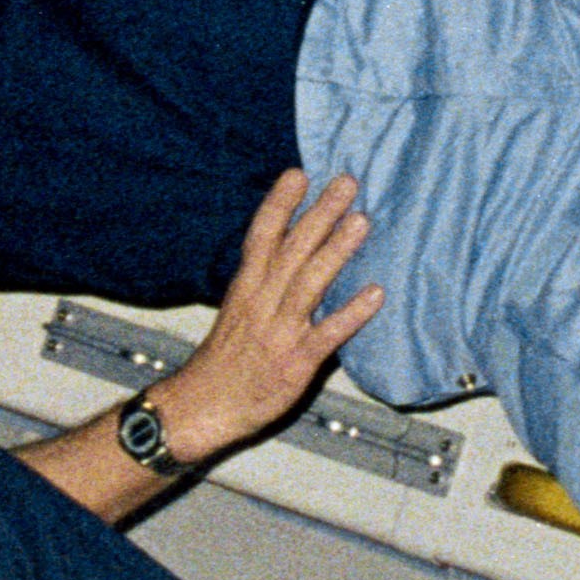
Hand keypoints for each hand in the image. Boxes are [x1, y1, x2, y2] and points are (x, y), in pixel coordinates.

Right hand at [146, 170, 382, 463]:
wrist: (205, 405)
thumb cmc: (224, 360)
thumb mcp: (238, 312)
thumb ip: (264, 285)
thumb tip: (294, 260)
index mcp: (245, 287)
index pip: (262, 235)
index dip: (280, 203)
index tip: (298, 174)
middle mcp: (261, 301)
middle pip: (292, 249)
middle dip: (319, 213)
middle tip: (346, 182)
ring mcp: (279, 330)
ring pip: (309, 282)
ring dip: (336, 250)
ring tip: (361, 222)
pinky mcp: (295, 361)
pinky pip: (326, 333)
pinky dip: (350, 313)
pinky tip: (374, 295)